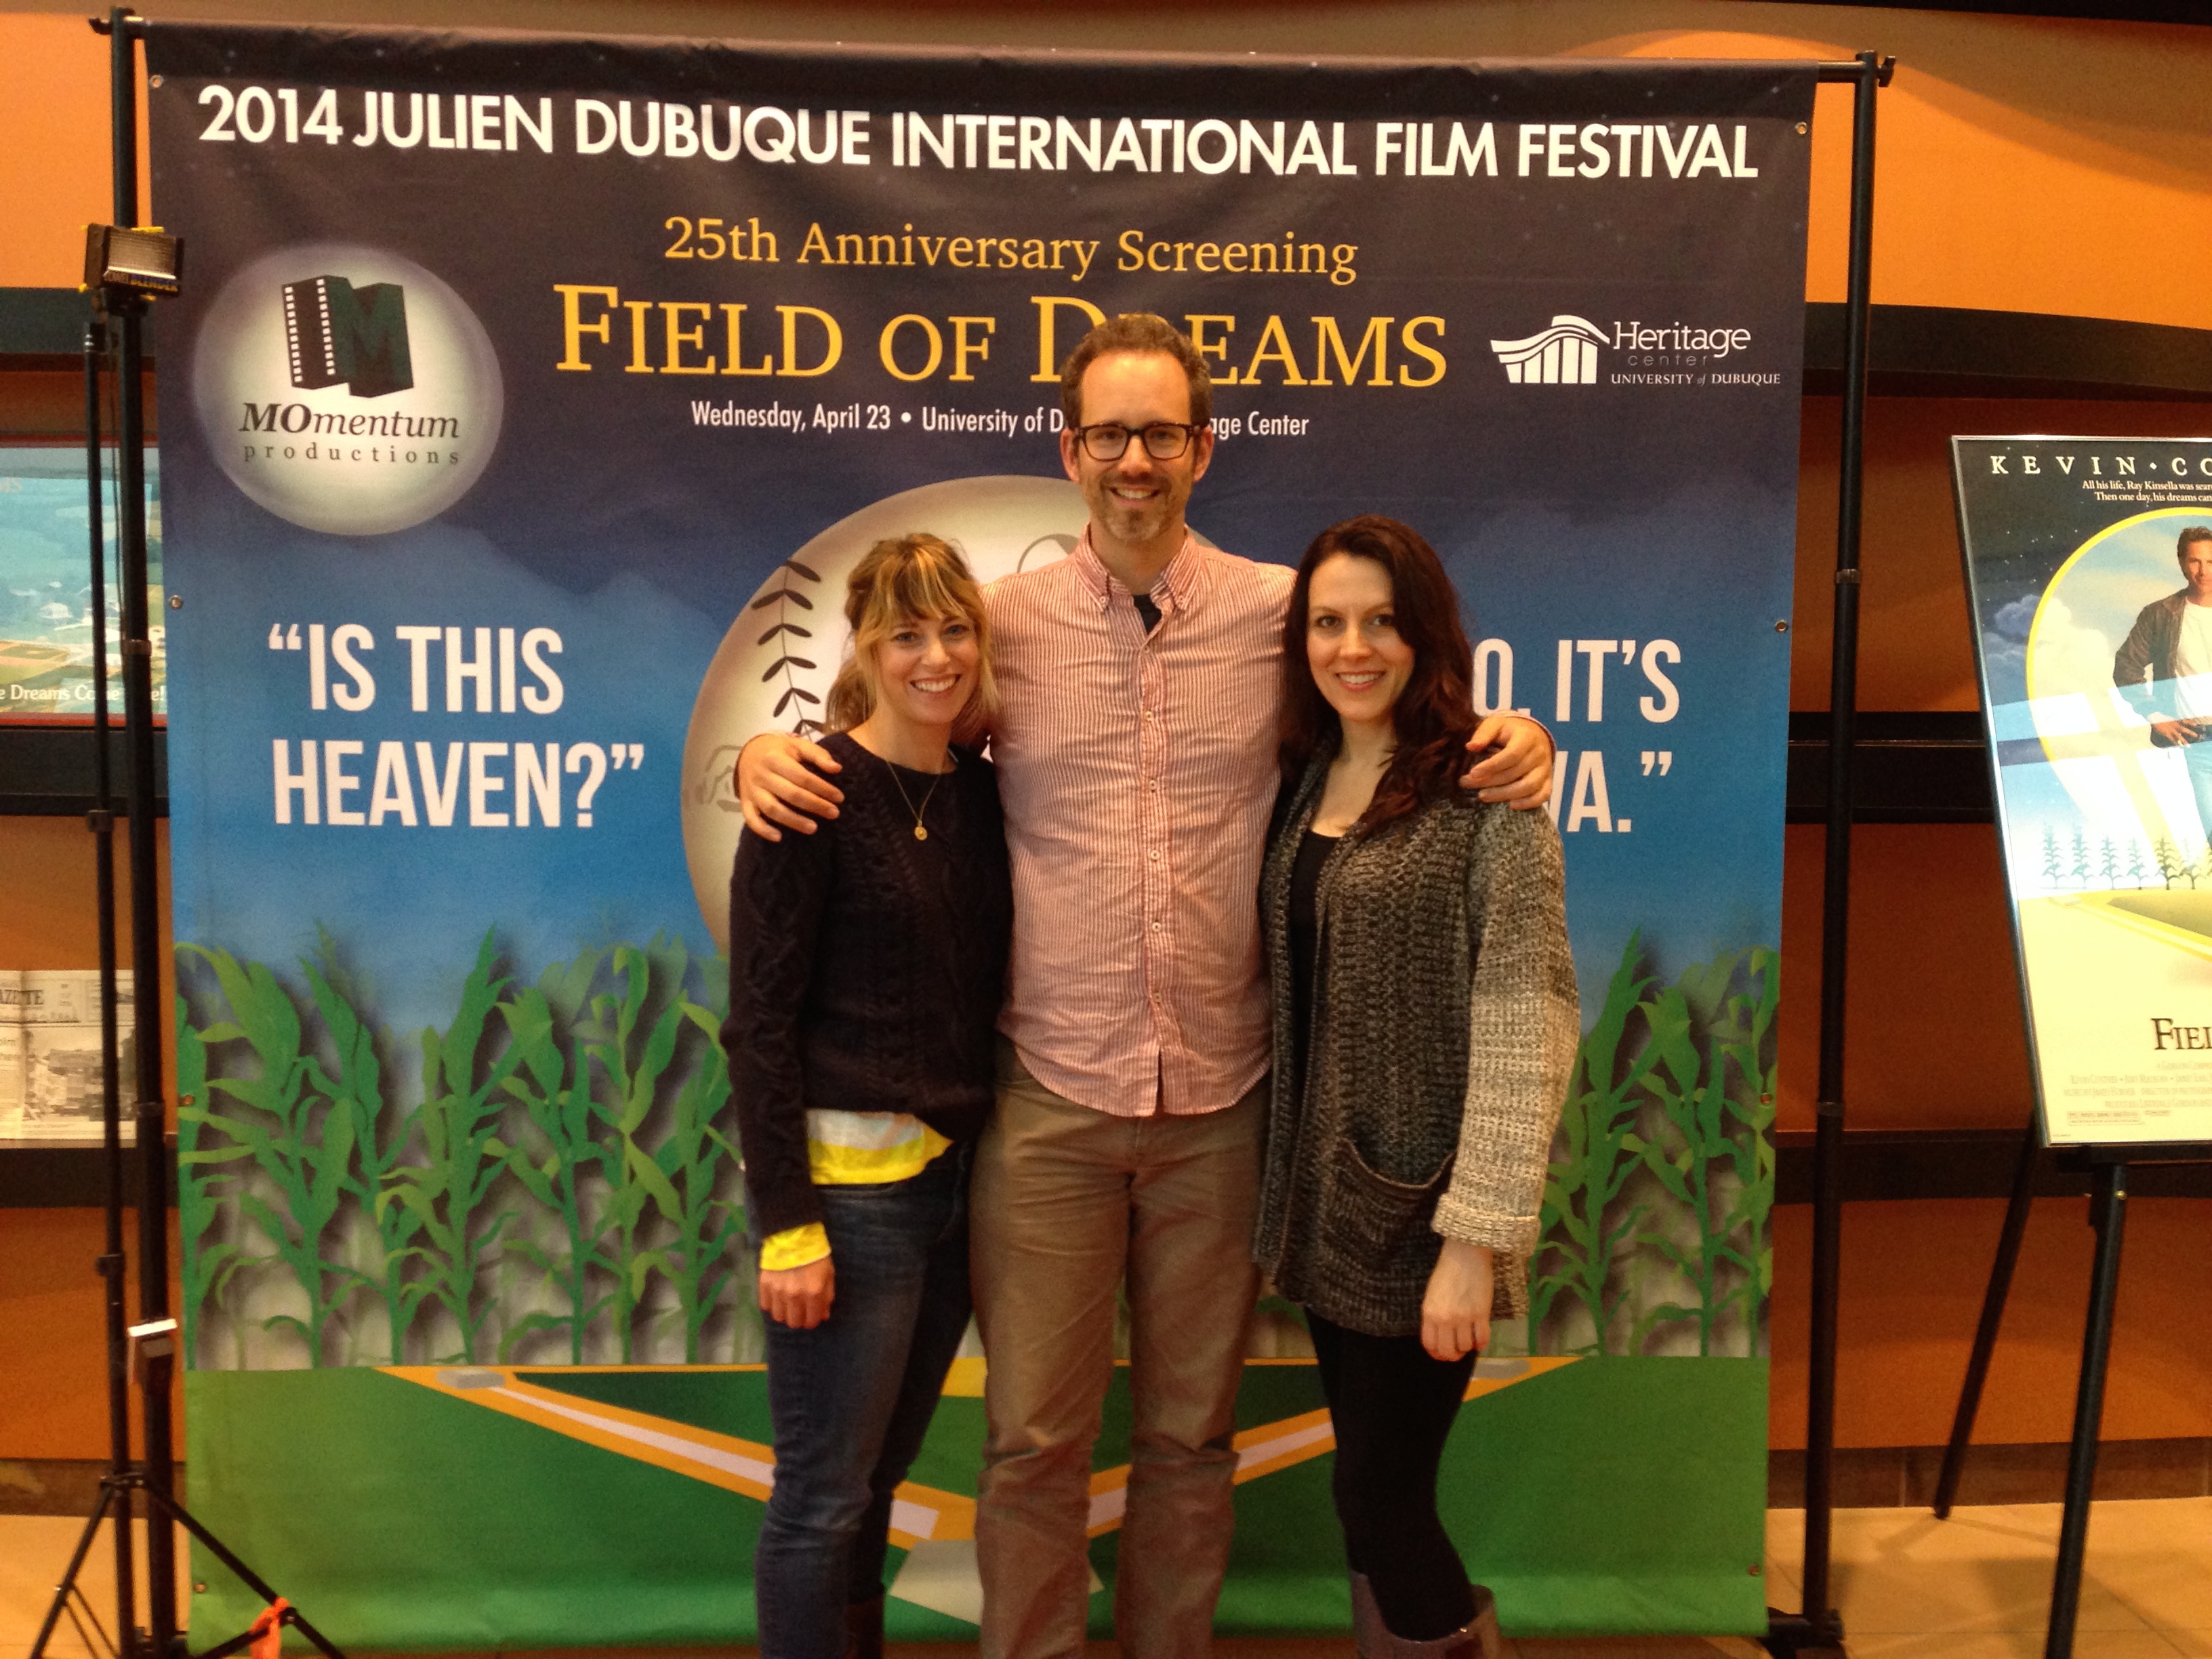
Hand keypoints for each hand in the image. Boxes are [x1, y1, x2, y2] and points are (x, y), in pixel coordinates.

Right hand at [737, 731, 844, 839]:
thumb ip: (818, 755)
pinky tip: (779, 838)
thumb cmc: (780, 751)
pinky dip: (763, 830)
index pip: (802, 777)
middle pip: (790, 794)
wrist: (749, 752)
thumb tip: (837, 768)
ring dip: (793, 821)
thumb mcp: (798, 745)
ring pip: (772, 809)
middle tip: (834, 814)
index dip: (823, 788)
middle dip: (815, 805)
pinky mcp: (745, 802)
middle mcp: (762, 775)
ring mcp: (752, 790)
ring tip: (813, 828)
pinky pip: (751, 819)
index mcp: (775, 758)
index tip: (839, 798)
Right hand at [758, 1254, 834, 1328]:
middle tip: (800, 1311)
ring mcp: (777, 1291)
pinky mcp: (764, 1285)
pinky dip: (771, 1304)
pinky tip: (777, 1297)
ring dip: (784, 1313)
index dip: (812, 1320)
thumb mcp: (828, 1274)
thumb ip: (827, 1296)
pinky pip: (765, 1306)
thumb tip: (823, 1316)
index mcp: (813, 1293)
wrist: (793, 1235)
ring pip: (778, 1317)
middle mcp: (794, 1295)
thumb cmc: (815, 1255)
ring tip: (788, 1304)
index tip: (812, 1315)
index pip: (811, 1321)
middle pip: (793, 1322)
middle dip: (798, 1319)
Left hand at [1420, 1239, 1492, 1361]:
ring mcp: (1463, 1318)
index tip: (1443, 1354)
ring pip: (1465, 1346)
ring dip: (1468, 1347)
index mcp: (1429, 1313)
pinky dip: (1482, 1343)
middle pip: (1448, 1351)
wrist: (1465, 1254)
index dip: (1437, 1354)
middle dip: (1453, 1356)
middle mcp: (1444, 1319)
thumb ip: (1434, 1316)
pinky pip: (1482, 1339)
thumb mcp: (1432, 1295)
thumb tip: (1442, 1336)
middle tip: (1459, 1352)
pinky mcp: (1481, 1314)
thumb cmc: (1446, 1272)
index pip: (1430, 1345)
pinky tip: (1481, 1338)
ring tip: (1470, 1339)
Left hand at [1460, 714, 1554, 809]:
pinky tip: (1511, 805)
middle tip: (1467, 783)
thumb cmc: (1508, 730)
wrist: (1532, 734)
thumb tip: (1471, 746)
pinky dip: (1528, 803)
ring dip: (1504, 794)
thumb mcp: (1495, 724)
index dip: (1492, 766)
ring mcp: (1545, 768)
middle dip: (1489, 781)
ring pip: (1529, 786)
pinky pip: (1543, 795)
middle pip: (1516, 772)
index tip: (1472, 772)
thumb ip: (1483, 734)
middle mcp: (1539, 753)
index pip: (1512, 754)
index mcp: (1527, 737)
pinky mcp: (1547, 780)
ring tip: (1482, 795)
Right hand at [2152, 716, 2195, 748]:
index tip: (2196, 724)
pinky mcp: (2166, 733)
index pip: (2184, 721)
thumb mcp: (2166, 718)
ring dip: (2183, 741)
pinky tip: (2179, 746)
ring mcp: (2170, 729)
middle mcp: (2173, 725)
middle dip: (2189, 732)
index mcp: (2174, 721)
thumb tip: (2174, 721)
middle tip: (2196, 736)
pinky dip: (2175, 742)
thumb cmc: (2159, 719)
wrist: (2152, 718)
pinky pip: (2172, 738)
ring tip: (2188, 746)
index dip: (2190, 722)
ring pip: (2178, 735)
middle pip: (2183, 729)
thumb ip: (2171, 721)